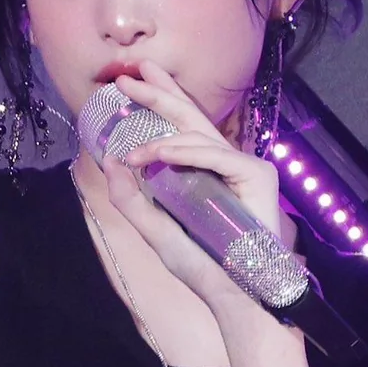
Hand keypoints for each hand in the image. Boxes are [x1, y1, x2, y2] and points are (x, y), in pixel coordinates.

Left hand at [102, 58, 284, 306]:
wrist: (232, 292)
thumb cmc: (200, 264)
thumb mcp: (153, 229)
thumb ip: (129, 198)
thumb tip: (110, 160)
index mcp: (204, 171)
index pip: (181, 128)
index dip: (160, 101)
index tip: (132, 81)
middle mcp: (225, 163)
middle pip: (191, 118)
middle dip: (160, 93)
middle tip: (131, 75)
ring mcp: (244, 167)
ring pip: (198, 137)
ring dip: (160, 141)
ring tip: (133, 153)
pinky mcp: (257, 176)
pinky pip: (216, 155)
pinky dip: (187, 153)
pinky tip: (159, 154)